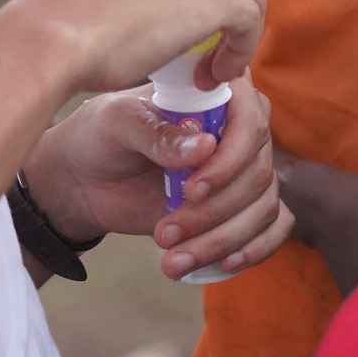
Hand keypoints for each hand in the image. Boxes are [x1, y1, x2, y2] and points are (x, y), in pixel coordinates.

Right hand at [3, 0, 267, 102]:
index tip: (170, 35)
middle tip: (192, 58)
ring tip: (206, 69)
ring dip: (234, 32)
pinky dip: (242, 48)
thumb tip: (143, 18)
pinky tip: (214, 75)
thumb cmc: (52, 34)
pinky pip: (249, 16)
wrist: (43, 43)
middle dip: (212, 13)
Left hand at [25, 76, 287, 279]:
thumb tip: (204, 146)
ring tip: (173, 260)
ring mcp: (241, 170)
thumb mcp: (117, 123)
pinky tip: (225, 264)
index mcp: (215, 92)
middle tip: (165, 233)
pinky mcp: (238, 205)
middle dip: (214, 212)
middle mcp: (237, 128)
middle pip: (258, 172)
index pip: (250, 120)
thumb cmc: (100, 135)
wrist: (84, 179)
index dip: (229, 160)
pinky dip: (256, 247)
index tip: (191, 190)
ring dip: (223, 239)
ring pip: (263, 206)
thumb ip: (156, 133)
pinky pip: (273, 225)